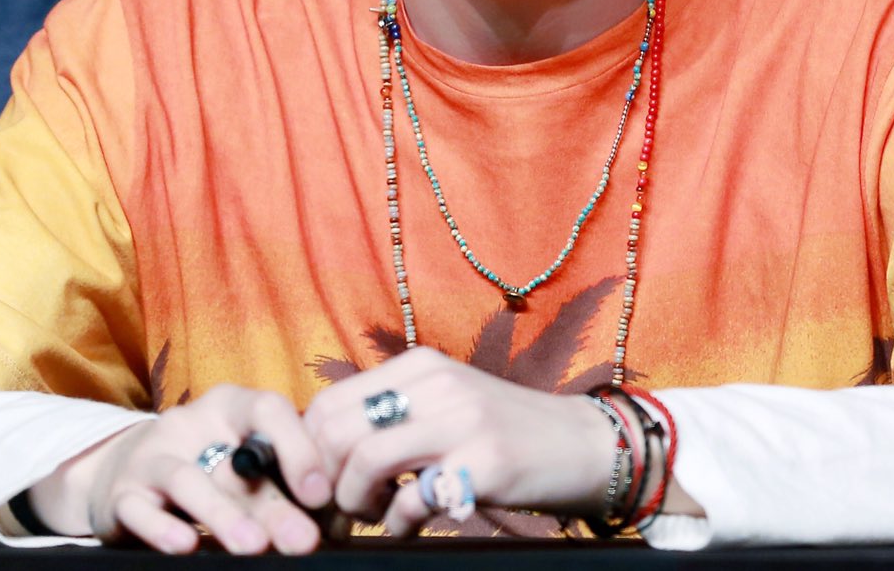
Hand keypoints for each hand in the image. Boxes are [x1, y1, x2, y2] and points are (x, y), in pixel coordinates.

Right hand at [26, 384, 332, 553]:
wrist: (127, 474)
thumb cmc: (207, 469)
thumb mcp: (244, 465)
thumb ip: (283, 483)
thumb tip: (337, 521)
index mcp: (231, 407)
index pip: (268, 409)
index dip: (298, 448)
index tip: (321, 494)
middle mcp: (191, 423)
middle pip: (236, 463)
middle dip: (273, 505)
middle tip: (303, 540)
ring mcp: (153, 455)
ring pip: (189, 481)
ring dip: (224, 515)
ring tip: (254, 546)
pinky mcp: (122, 493)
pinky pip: (140, 508)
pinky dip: (162, 527)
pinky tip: (186, 545)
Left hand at [302, 346, 613, 535]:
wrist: (584, 445)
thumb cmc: (506, 434)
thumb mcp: (446, 405)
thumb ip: (394, 415)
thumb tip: (324, 452)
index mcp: (419, 366)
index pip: (329, 402)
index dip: (309, 452)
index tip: (318, 486)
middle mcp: (436, 383)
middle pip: (337, 431)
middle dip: (325, 483)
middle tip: (340, 510)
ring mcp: (461, 420)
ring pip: (365, 461)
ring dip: (356, 504)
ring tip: (375, 517)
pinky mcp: (484, 462)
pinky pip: (413, 500)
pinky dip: (398, 525)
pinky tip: (410, 528)